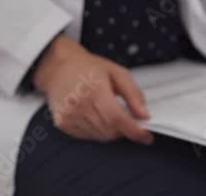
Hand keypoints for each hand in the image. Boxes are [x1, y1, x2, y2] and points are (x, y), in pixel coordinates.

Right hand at [33, 36, 153, 143]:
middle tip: (129, 118)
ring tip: (109, 112)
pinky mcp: (63, 124)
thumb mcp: (118, 73)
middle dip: (125, 129)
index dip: (134, 131)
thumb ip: (134, 95)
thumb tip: (144, 115)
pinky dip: (98, 131)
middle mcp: (79, 105)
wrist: (59, 68)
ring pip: (100, 137)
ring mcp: (69, 117)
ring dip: (112, 131)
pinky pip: (88, 137)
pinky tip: (96, 115)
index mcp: (94, 90)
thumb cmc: (88, 68)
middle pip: (110, 131)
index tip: (147, 137)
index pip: (116, 118)